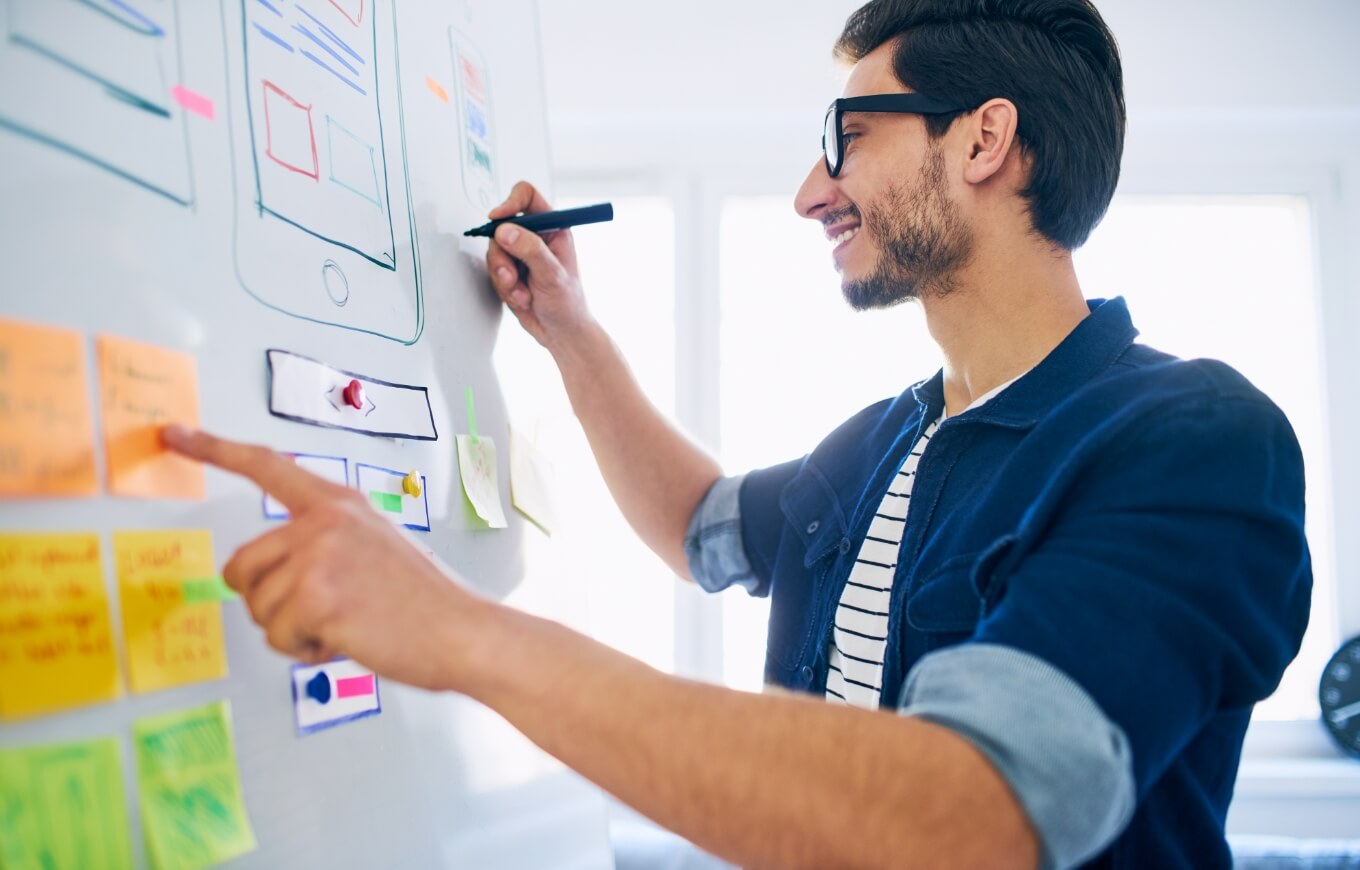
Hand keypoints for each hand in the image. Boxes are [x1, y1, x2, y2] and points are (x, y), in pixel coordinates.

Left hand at [161, 425, 486, 690]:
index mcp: (337, 503)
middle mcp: (323, 521)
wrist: (461, 630)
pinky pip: (277, 636)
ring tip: (346, 624)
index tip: (174, 434)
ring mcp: (318, 556)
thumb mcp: (373, 546)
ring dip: (293, 630)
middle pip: (241, 566)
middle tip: (321, 611)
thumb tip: (271, 572)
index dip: (214, 450)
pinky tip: (347, 639)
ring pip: (258, 608)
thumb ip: (323, 543)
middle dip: (268, 601)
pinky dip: (305, 650)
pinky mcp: (316, 597)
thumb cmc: (423, 600)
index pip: (266, 465)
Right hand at [485, 181, 593, 352]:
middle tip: (511, 275)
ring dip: (505, 277)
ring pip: (495, 251)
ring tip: (522, 293)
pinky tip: (522, 298)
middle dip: (504, 256)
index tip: (497, 218)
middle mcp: (535, 236)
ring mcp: (520, 254)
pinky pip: (493, 271)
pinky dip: (504, 288)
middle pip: (502, 227)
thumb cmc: (568, 303)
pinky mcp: (509, 271)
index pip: (527, 197)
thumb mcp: (552, 275)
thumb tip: (505, 230)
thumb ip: (530, 250)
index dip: (509, 203)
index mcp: (553, 228)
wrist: (561, 333)